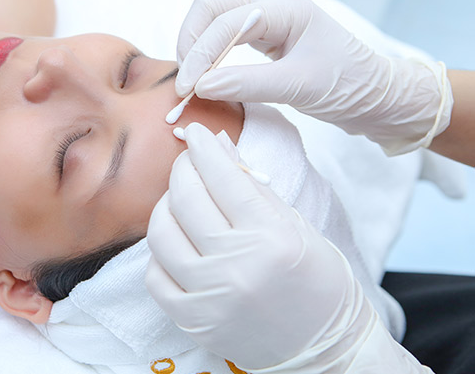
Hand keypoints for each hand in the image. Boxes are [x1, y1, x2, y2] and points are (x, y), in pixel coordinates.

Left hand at [145, 123, 431, 372]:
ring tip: (182, 202)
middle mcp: (236, 267)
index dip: (204, 149)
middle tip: (189, 162)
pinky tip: (180, 243)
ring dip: (166, 207)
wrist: (324, 348)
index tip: (195, 132)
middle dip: (183, 170)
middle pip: (186, 200)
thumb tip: (219, 146)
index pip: (223, 178)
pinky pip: (155, 275)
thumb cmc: (317, 282)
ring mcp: (210, 297)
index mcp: (270, 237)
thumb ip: (252, 186)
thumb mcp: (294, 225)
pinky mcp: (193, 321)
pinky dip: (163, 253)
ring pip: (162, 234)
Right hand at [175, 0, 451, 154]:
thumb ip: (247, 84)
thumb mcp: (299, 87)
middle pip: (211, 7)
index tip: (188, 88)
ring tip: (192, 80)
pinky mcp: (265, 38)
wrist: (379, 98)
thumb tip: (201, 86)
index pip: (225, 21)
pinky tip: (207, 77)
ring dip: (197, 46)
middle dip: (192, 41)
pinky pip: (225, 36)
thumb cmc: (350, 87)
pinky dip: (209, 54)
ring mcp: (268, 20)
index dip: (201, 54)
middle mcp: (273, 6)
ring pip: (214, 19)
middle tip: (186, 80)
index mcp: (286, 8)